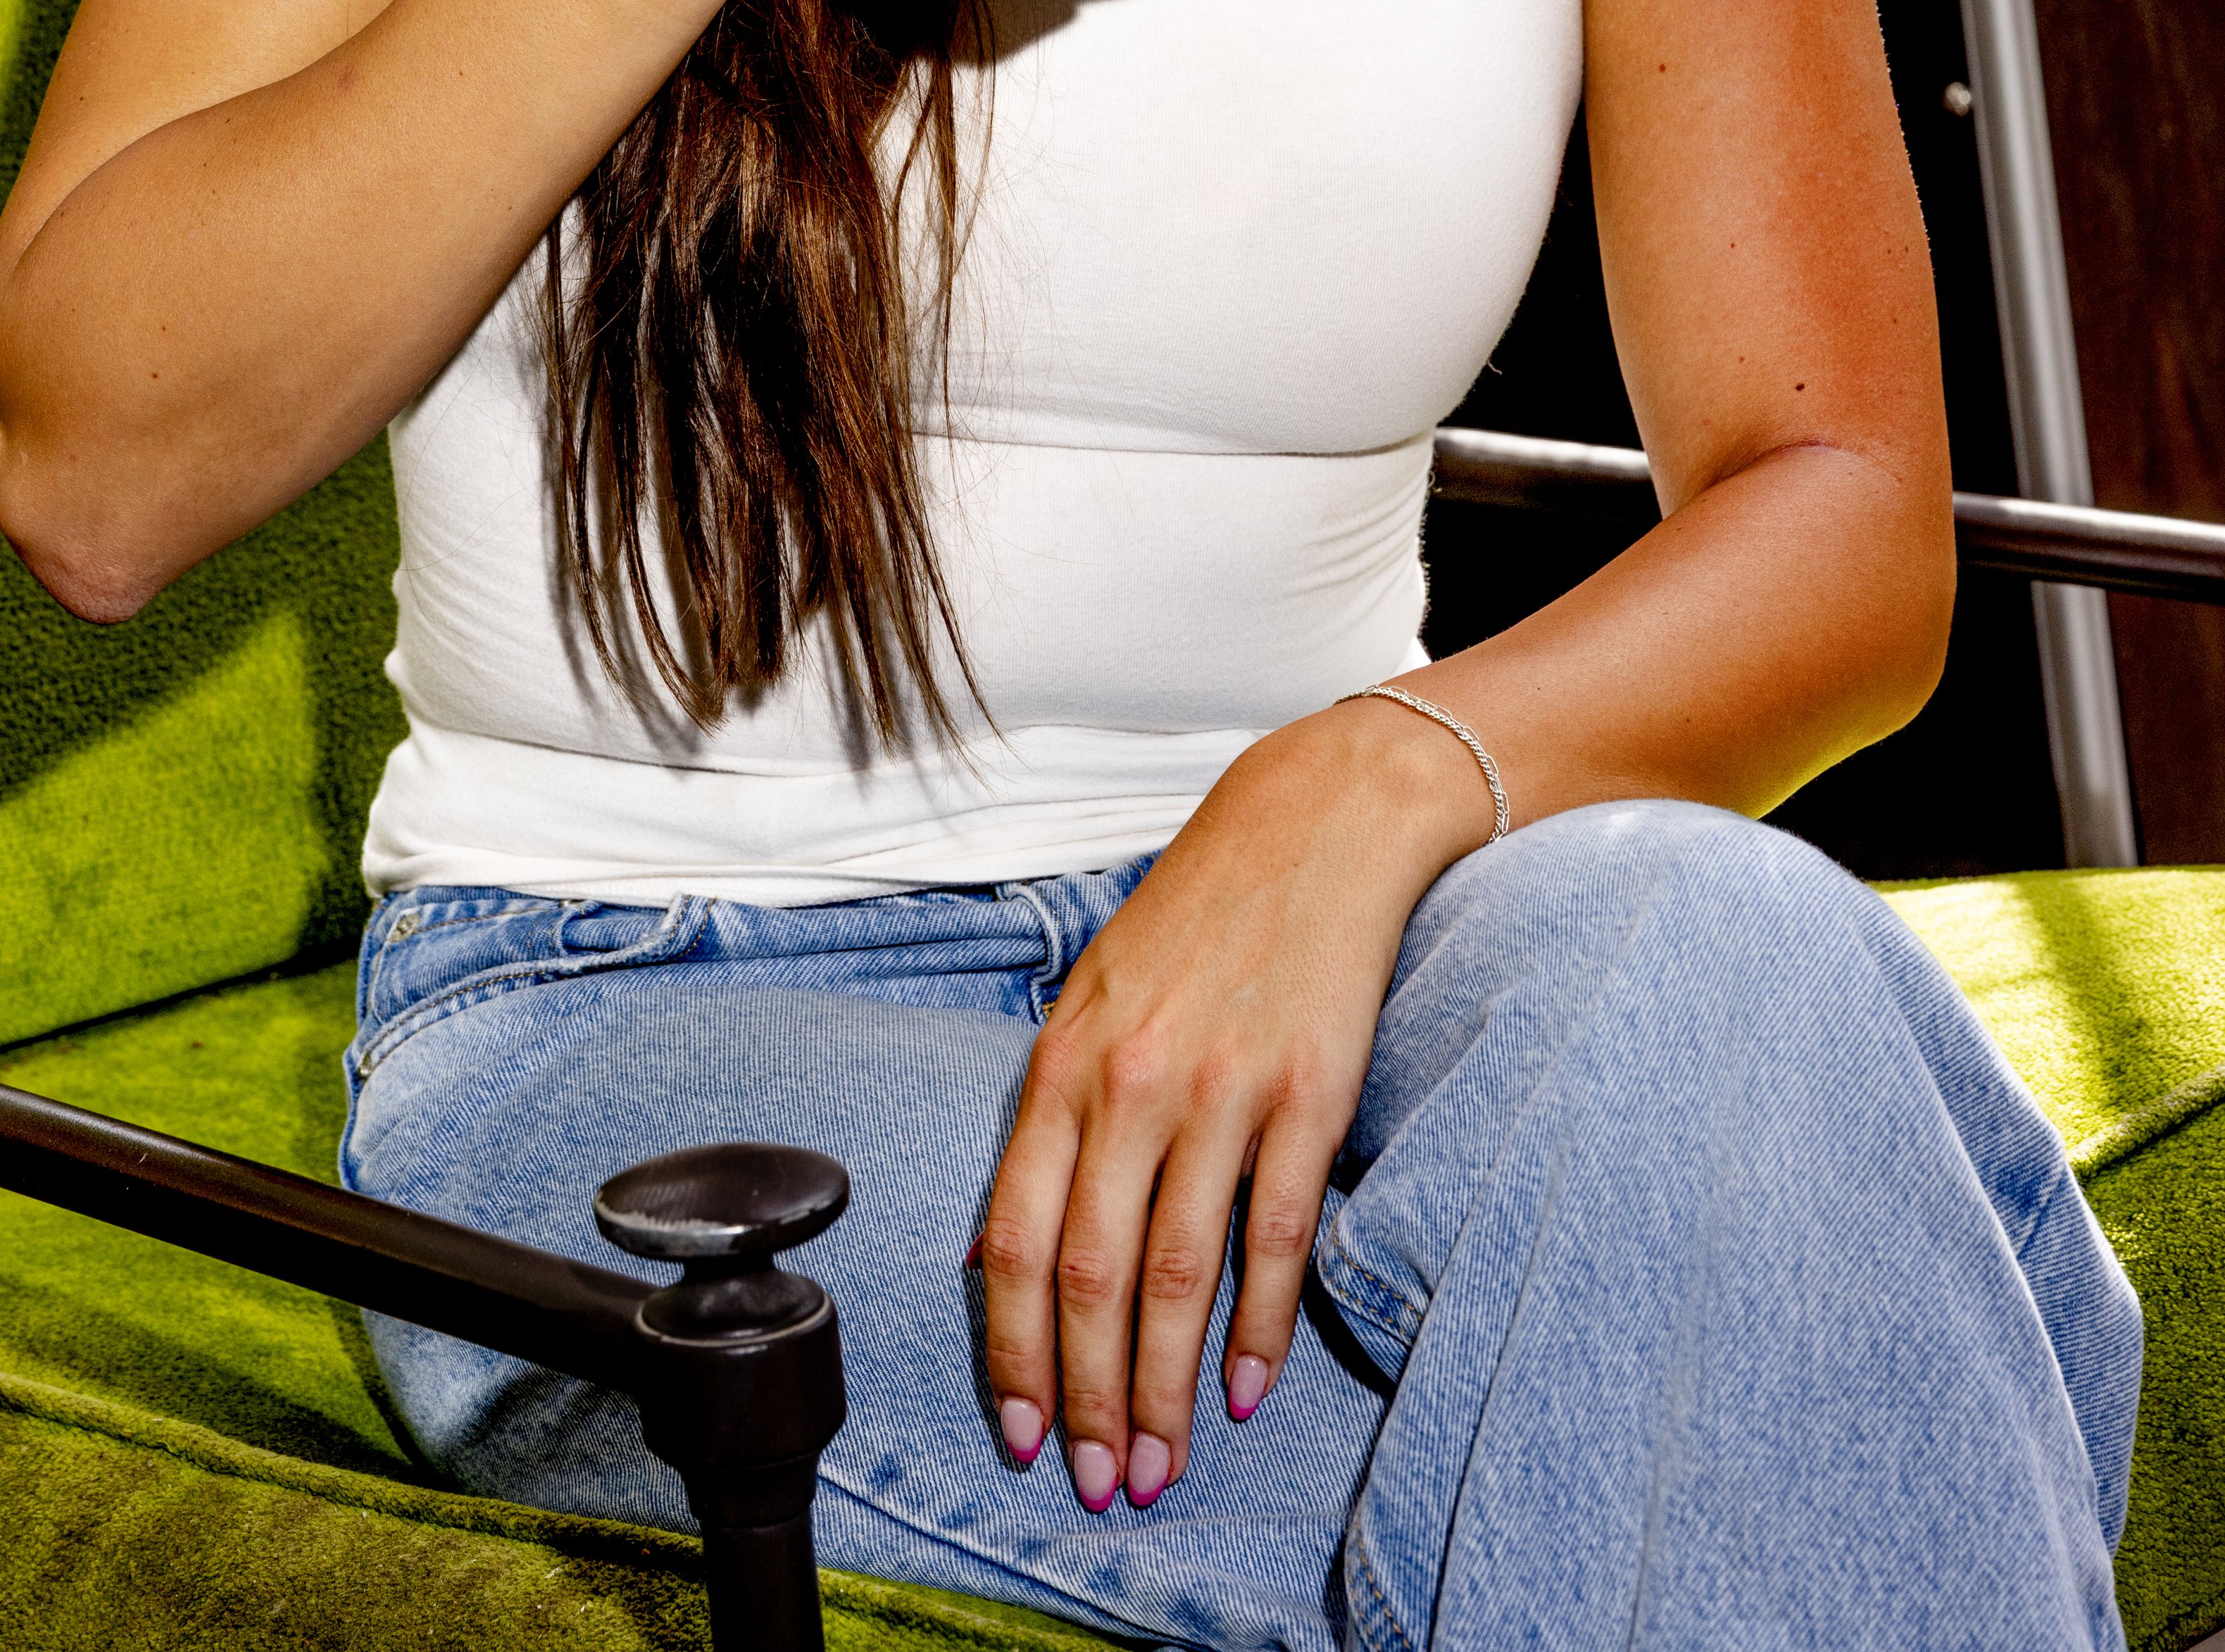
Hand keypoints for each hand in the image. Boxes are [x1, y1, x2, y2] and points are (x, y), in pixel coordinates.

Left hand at [978, 699, 1489, 1507]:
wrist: (1313, 826)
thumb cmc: (1195, 920)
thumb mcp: (1091, 1001)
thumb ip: (1050, 1118)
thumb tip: (995, 1245)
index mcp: (1063, 1062)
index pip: (1013, 1237)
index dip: (1012, 1349)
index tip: (1020, 1433)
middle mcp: (1132, 1083)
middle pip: (1089, 1277)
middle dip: (1089, 1399)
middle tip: (1101, 1482)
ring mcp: (1223, 1093)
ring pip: (1176, 1277)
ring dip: (1168, 1390)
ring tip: (1164, 1464)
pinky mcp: (1309, 1098)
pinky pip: (1274, 1239)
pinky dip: (1259, 1328)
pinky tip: (1250, 1391)